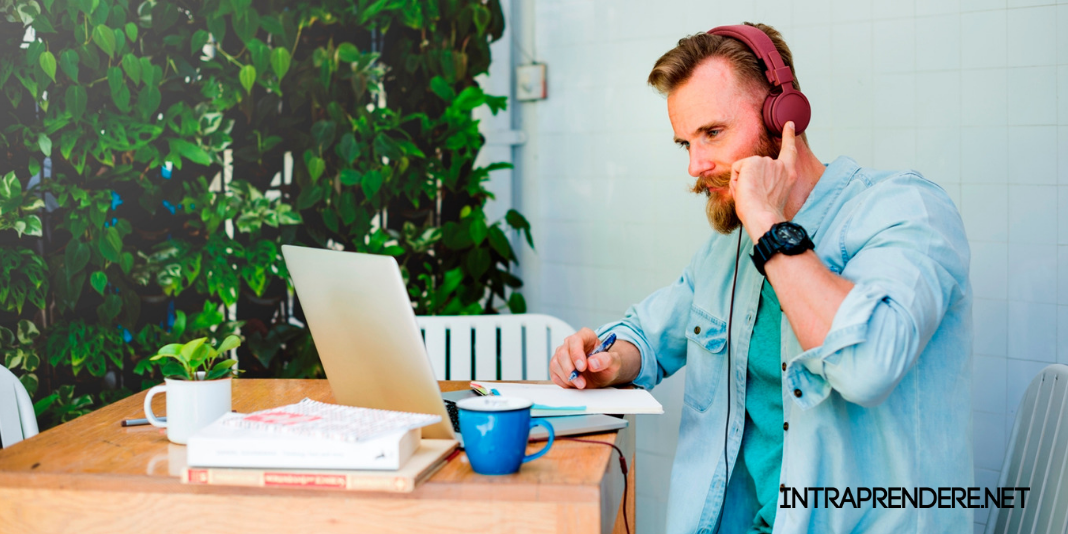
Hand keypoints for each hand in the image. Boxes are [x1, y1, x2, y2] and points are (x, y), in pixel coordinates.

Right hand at [549, 328, 624, 388]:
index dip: (577, 354)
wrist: (600, 375)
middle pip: (562, 353)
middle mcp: (571, 342)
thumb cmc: (606, 365)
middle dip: (571, 370)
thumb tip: (593, 362)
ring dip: (567, 378)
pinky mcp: (557, 366)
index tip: (582, 367)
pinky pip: (554, 374)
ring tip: (581, 384)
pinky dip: (563, 382)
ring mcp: (562, 353)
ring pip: (556, 364)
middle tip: (582, 383)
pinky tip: (574, 384)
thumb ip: (607, 359)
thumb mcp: (614, 362)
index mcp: (586, 335)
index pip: (576, 340)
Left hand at [729, 121, 798, 241]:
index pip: (789, 151)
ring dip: (742, 183)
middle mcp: (779, 166)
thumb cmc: (765, 213)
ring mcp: (766, 162)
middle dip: (749, 181)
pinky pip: (736, 170)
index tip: (789, 124)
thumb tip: (746, 179)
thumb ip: (767, 182)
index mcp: (788, 174)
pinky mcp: (753, 162)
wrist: (762, 215)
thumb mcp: (771, 195)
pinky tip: (744, 189)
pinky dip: (735, 181)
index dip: (788, 136)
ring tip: (750, 195)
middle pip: (755, 167)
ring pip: (744, 170)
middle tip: (755, 197)